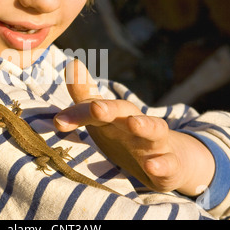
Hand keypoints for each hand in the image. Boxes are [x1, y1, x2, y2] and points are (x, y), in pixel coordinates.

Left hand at [54, 59, 214, 195]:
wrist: (170, 159)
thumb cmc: (127, 136)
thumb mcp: (105, 118)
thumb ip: (85, 96)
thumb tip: (72, 63)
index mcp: (117, 115)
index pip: (96, 109)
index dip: (77, 114)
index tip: (58, 122)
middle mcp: (136, 124)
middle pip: (125, 112)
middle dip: (110, 108)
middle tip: (96, 107)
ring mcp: (156, 143)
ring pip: (154, 131)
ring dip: (145, 126)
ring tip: (134, 124)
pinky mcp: (170, 165)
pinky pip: (168, 164)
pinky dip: (162, 164)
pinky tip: (152, 166)